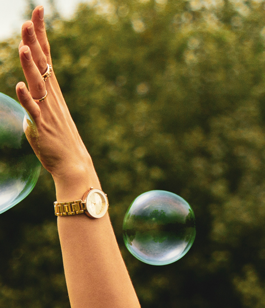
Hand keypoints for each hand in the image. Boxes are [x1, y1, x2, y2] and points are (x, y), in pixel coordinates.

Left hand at [15, 6, 94, 185]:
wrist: (74, 166)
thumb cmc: (61, 143)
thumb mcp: (47, 116)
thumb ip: (36, 103)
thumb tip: (27, 97)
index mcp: (52, 92)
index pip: (46, 56)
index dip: (41, 33)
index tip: (37, 11)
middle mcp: (51, 97)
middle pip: (42, 64)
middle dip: (35, 42)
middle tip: (28, 20)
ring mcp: (47, 111)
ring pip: (37, 84)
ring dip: (30, 66)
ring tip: (24, 47)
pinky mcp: (42, 127)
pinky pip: (33, 110)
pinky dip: (27, 98)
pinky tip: (20, 85)